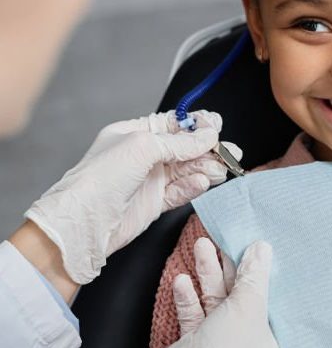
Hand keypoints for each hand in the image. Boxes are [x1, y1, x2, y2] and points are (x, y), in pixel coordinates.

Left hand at [21, 110, 232, 284]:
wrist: (85, 223)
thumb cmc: (100, 179)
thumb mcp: (143, 147)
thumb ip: (180, 142)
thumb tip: (208, 136)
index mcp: (135, 134)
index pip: (173, 124)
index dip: (197, 125)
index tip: (216, 127)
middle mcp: (143, 155)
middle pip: (185, 147)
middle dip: (208, 148)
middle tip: (229, 151)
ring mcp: (150, 179)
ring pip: (187, 169)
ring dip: (206, 168)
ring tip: (221, 169)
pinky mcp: (155, 202)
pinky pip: (182, 191)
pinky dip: (194, 186)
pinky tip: (202, 183)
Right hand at [129, 239, 279, 347]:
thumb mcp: (249, 304)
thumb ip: (254, 274)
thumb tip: (262, 247)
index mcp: (272, 337)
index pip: (270, 297)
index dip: (264, 272)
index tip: (257, 246)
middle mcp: (247, 338)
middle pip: (240, 294)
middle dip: (230, 266)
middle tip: (222, 237)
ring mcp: (219, 340)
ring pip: (215, 299)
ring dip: (208, 273)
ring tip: (202, 244)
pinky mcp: (194, 343)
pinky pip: (194, 313)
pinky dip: (188, 296)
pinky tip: (182, 279)